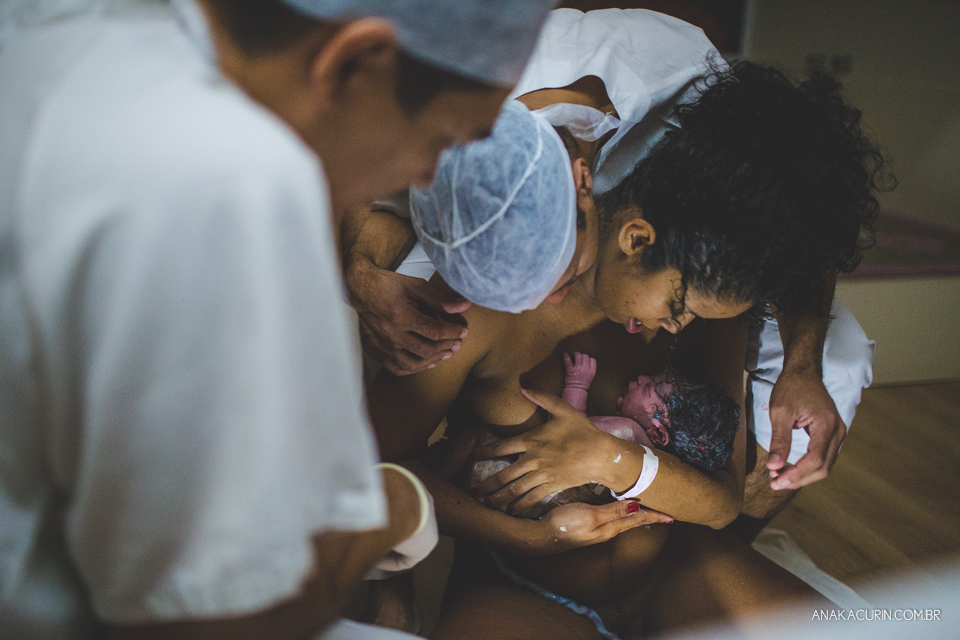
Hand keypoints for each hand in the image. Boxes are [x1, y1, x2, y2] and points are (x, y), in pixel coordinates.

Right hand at [348, 260, 470, 375]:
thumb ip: (440, 299)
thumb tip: (465, 306)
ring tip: (445, 353)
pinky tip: (426, 362)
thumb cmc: (389, 286)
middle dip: (446, 347)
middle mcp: (391, 335)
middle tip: (457, 343)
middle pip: (426, 350)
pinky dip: (416, 368)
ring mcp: (383, 346)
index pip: (434, 331)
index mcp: (402, 316)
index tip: (463, 331)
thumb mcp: (416, 286)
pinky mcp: (377, 352)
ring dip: (433, 360)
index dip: (453, 333)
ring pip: (413, 364)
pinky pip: (399, 368)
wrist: (360, 291)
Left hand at [471, 387, 636, 514]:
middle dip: (486, 484)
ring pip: (515, 489)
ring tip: (485, 504)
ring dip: (498, 497)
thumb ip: (541, 396)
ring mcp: (542, 475)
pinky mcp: (552, 487)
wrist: (601, 454)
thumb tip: (522, 382)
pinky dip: (519, 506)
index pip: (501, 447)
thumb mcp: (562, 409)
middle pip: (504, 474)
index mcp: (532, 440)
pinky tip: (509, 512)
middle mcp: (533, 459)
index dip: (484, 452)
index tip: (472, 457)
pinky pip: (531, 498)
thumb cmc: (582, 430)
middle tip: (472, 492)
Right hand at [529, 501, 672, 555]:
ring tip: (647, 509)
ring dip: (636, 514)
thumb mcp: (591, 515)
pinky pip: (611, 517)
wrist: (540, 536)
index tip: (672, 515)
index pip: (637, 519)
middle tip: (665, 512)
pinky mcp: (587, 524)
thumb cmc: (564, 524)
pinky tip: (619, 508)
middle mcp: (606, 530)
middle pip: (633, 521)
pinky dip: (621, 512)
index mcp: (610, 528)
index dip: (654, 515)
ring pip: (622, 519)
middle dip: (649, 516)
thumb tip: (638, 506)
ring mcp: (596, 529)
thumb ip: (613, 511)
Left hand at [562, 352, 596, 389]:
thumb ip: (589, 369)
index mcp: (592, 371)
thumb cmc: (582, 385)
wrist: (575, 392)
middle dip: (582, 356)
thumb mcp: (590, 377)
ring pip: (578, 355)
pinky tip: (564, 353)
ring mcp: (578, 369)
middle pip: (585, 356)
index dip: (588, 359)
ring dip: (575, 354)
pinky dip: (565, 356)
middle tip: (578, 357)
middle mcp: (586, 369)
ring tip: (572, 354)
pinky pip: (567, 360)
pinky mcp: (570, 370)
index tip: (585, 360)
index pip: (592, 360)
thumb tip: (585, 361)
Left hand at [766, 369, 845, 489]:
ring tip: (778, 477)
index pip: (815, 459)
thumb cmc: (791, 388)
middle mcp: (838, 431)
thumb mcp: (780, 412)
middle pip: (823, 467)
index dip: (796, 475)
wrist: (803, 372)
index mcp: (827, 424)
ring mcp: (838, 433)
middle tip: (774, 483)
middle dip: (798, 479)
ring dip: (802, 475)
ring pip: (824, 465)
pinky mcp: (832, 435)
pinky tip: (789, 469)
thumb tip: (773, 467)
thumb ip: (779, 440)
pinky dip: (807, 467)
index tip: (775, 481)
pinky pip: (823, 457)